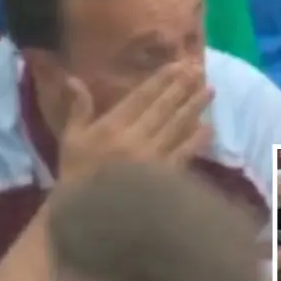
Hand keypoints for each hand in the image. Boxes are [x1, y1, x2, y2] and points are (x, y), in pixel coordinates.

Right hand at [57, 62, 211, 181]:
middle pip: (164, 108)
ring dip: (194, 107)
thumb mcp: (71, 139)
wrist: (87, 216)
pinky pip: (184, 154)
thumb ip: (79, 109)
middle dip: (183, 87)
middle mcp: (135, 138)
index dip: (162, 80)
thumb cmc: (76, 175)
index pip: (142, 97)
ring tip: (209, 90)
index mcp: (112, 127)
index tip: (179, 65)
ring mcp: (152, 158)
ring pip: (177, 126)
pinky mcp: (165, 178)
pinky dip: (197, 140)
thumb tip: (75, 79)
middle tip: (199, 69)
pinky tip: (208, 127)